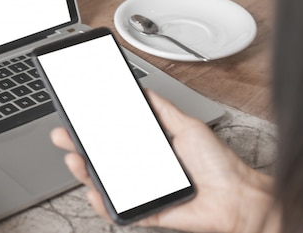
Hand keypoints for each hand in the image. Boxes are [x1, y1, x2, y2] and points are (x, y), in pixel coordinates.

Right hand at [51, 89, 277, 232]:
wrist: (239, 197)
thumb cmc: (219, 164)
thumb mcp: (187, 126)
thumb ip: (162, 109)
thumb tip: (143, 90)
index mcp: (148, 148)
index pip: (112, 137)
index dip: (91, 129)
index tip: (75, 116)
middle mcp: (141, 168)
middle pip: (100, 159)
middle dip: (76, 146)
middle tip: (63, 135)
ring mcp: (141, 190)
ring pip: (102, 183)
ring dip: (83, 172)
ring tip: (76, 159)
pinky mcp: (145, 211)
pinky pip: (117, 211)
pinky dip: (101, 204)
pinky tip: (94, 191)